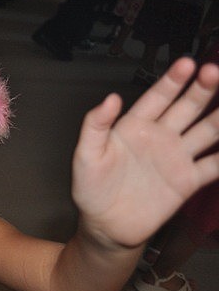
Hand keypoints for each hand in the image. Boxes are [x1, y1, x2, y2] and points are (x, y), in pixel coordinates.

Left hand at [72, 58, 218, 247]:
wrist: (105, 226)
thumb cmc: (90, 189)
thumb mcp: (85, 155)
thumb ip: (95, 126)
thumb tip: (111, 98)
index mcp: (134, 127)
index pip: (157, 98)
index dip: (172, 81)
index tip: (187, 63)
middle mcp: (159, 137)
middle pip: (187, 108)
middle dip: (202, 90)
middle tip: (214, 72)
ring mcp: (176, 158)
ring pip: (206, 131)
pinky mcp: (187, 181)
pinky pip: (215, 165)